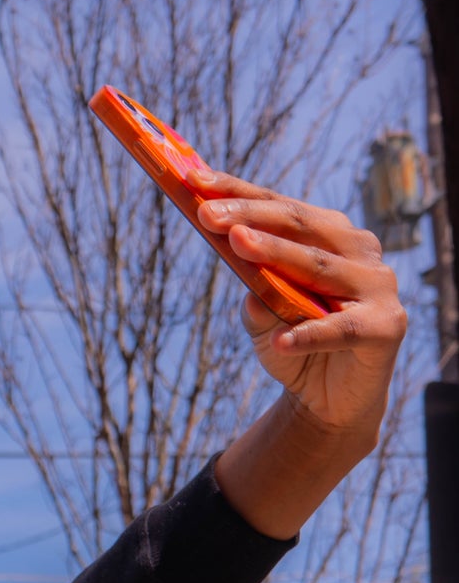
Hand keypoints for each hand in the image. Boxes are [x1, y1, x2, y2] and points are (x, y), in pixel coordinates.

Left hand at [195, 172, 406, 537]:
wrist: (331, 402)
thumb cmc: (293, 346)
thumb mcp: (263, 317)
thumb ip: (255, 290)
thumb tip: (239, 258)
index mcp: (331, 236)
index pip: (282, 207)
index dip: (240, 192)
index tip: (195, 180)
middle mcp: (360, 251)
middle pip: (300, 226)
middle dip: (250, 216)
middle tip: (207, 213)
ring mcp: (378, 286)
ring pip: (318, 267)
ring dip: (276, 254)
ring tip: (237, 245)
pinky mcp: (387, 327)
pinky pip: (340, 329)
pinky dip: (309, 334)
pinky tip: (280, 339)